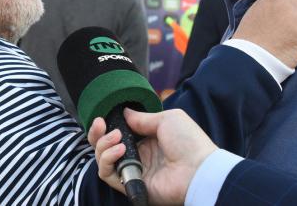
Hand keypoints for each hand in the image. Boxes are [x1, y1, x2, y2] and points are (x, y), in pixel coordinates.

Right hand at [88, 108, 216, 204]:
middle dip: (98, 134)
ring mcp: (133, 170)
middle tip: (100, 124)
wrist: (199, 170)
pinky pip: (108, 174)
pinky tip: (119, 150)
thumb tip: (123, 112)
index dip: (108, 124)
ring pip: (103, 159)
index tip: (104, 116)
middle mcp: (138, 155)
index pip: (119, 132)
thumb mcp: (166, 119)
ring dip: (103, 146)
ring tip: (116, 138)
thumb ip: (142, 118)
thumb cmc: (189, 141)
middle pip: (105, 146)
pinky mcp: (130, 184)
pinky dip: (108, 160)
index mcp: (147, 139)